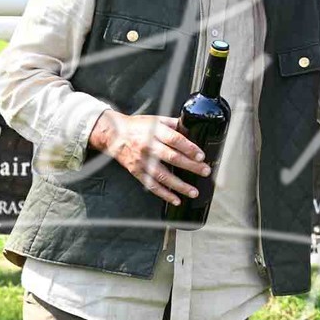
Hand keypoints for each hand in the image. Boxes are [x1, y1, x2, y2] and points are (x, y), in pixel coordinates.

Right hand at [89, 109, 208, 205]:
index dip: (189, 148)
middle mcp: (148, 146)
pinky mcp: (136, 171)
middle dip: (190, 166)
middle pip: (172, 157)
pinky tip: (176, 200)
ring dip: (179, 185)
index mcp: (155, 131)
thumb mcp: (157, 119)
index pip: (175, 139)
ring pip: (162, 175)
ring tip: (193, 192)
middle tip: (205, 171)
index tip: (201, 156)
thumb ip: (175, 124)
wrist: (114, 134)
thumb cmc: (138, 126)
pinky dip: (164, 194)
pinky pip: (151, 185)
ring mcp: (142, 161)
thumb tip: (194, 129)